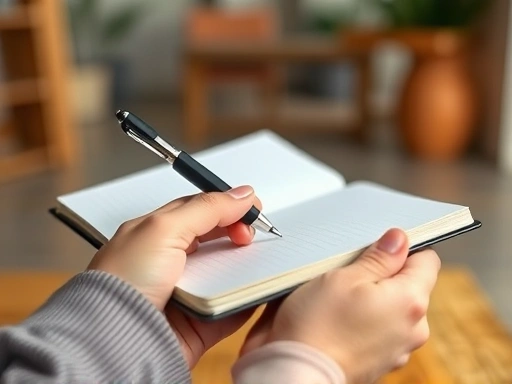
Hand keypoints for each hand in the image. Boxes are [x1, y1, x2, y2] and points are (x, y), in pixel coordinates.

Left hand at [88, 185, 259, 367]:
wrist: (116, 340)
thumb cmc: (121, 284)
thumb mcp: (162, 230)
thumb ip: (205, 209)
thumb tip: (240, 195)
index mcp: (156, 234)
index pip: (200, 210)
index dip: (228, 206)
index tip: (251, 208)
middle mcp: (171, 261)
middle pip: (216, 241)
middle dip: (237, 234)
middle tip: (248, 237)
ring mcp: (185, 291)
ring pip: (227, 273)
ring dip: (242, 268)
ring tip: (250, 264)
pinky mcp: (198, 320)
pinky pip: (231, 307)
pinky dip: (244, 300)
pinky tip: (253, 290)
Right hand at [240, 228, 440, 383]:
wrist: (296, 373)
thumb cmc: (315, 326)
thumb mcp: (343, 277)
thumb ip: (378, 258)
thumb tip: (399, 240)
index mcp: (410, 300)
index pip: (427, 259)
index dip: (403, 249)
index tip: (379, 247)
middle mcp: (413, 328)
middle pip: (410, 285)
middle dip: (385, 275)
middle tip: (350, 274)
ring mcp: (399, 348)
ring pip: (393, 308)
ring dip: (374, 299)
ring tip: (340, 300)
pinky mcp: (382, 362)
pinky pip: (381, 330)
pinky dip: (366, 321)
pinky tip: (340, 320)